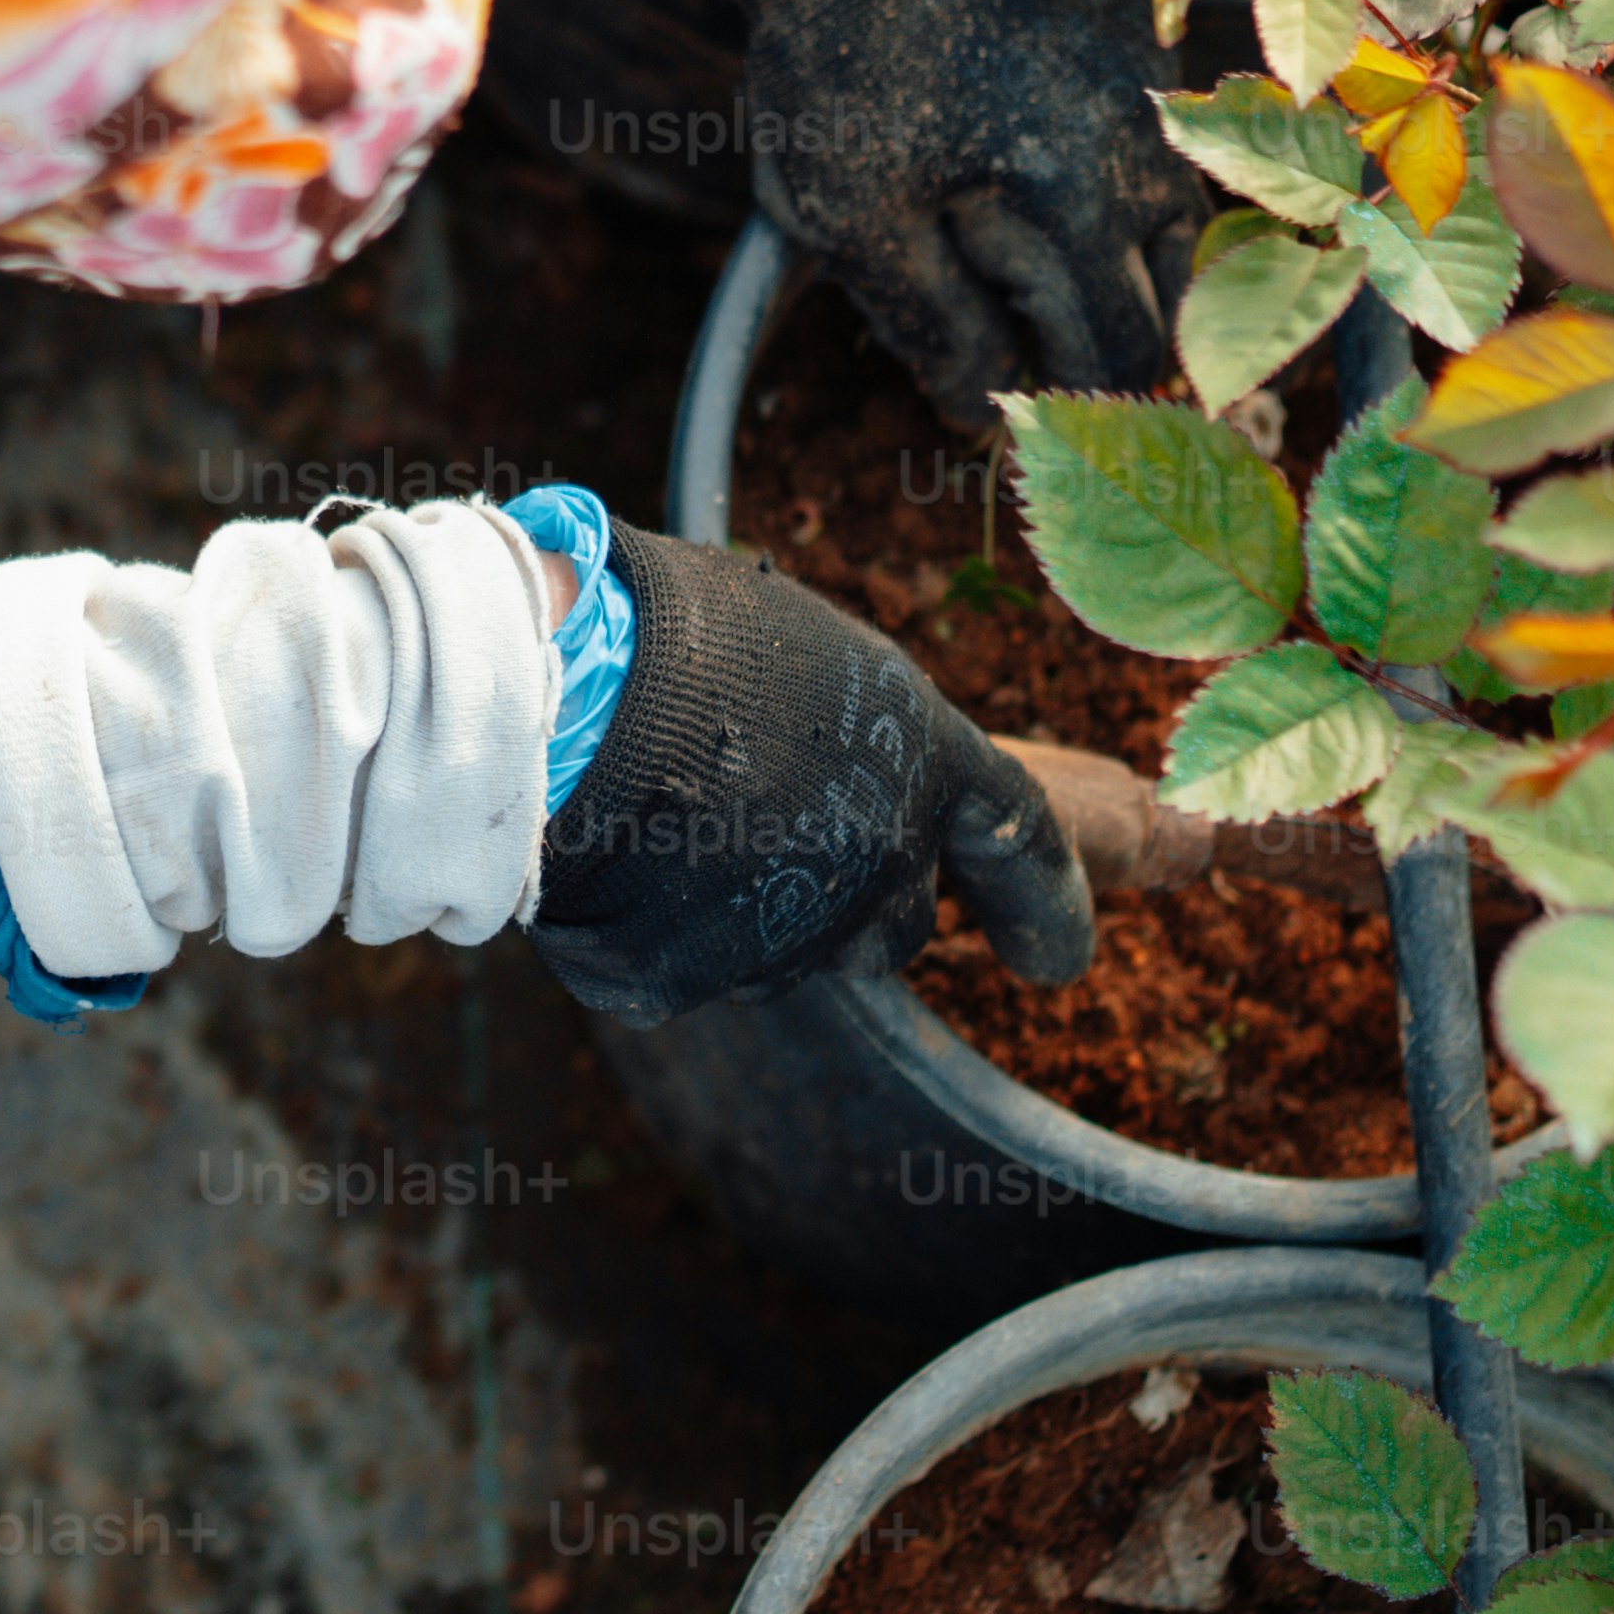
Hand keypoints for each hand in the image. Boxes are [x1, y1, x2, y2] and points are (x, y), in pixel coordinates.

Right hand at [530, 531, 1092, 1025]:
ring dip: (758, 912)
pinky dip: (666, 932)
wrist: (552, 700)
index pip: (1019, 842)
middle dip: (861, 900)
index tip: (1061, 961)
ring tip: (674, 828)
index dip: (1051, 904)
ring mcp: (786, 934)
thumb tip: (829, 754)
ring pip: (794, 953)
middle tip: (783, 840)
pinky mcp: (692, 980)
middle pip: (899, 923)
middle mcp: (878, 861)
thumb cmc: (672, 633)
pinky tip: (618, 864)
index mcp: (925, 759)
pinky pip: (693, 970)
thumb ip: (847, 725)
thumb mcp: (796, 645)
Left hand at [733, 0, 1199, 406]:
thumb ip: (930, 323)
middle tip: (1021, 330)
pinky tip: (1037, 164)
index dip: (1068, 396)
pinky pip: (1155, 133)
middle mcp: (1148, 139)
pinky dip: (1115, 173)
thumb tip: (978, 414)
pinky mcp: (1137, 22)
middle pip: (1176, 293)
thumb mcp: (854, 213)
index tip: (1008, 391)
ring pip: (1178, 214)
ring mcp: (1153, 74)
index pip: (1127, 355)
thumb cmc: (842, 61)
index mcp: (1087, 196)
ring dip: (1123, 259)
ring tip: (1035, 260)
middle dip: (1107, 334)